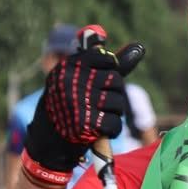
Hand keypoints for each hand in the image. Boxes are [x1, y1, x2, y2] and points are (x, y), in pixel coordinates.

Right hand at [21, 29, 146, 180]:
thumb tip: (140, 47)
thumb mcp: (81, 80)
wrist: (48, 141)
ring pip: (117, 103)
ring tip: (98, 117)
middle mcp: (71, 82)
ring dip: (114, 113)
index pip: (106, 59)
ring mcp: (76, 103)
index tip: (101, 83)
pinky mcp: (83, 125)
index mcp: (68, 66)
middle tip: (99, 104)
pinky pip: (115, 124)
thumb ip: (108, 64)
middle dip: (114, 94)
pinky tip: (101, 131)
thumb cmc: (69, 105)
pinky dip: (113, 130)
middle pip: (115, 81)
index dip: (110, 72)